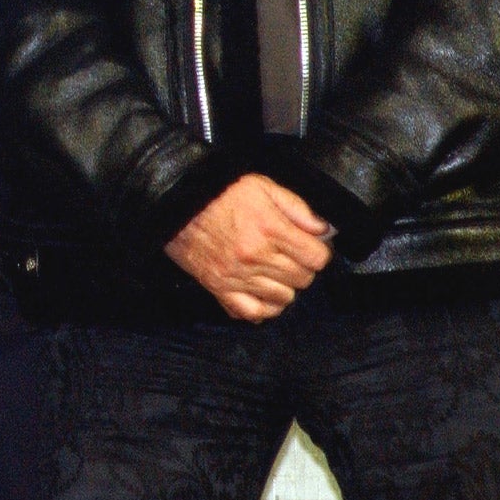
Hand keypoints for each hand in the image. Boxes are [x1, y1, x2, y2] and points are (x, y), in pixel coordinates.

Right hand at [164, 173, 333, 322]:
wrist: (176, 201)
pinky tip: (263, 293)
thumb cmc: (218, 192)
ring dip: (284, 285)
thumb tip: (323, 229)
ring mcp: (237, 276)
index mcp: (270, 229)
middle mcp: (255, 255)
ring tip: (274, 270)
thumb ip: (297, 207)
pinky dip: (264, 308)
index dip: (317, 250)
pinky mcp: (219, 288)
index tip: (310, 244)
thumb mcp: (262, 186)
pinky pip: (253, 313)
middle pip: (303, 279)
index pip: (317, 257)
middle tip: (290, 254)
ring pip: (284, 298)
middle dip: (301, 266)